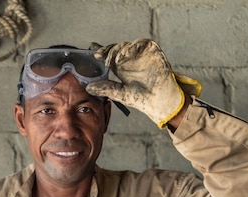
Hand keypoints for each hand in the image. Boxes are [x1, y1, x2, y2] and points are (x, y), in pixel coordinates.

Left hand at [86, 39, 200, 127]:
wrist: (159, 101)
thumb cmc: (142, 99)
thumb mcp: (120, 94)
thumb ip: (106, 88)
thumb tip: (89, 88)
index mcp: (120, 68)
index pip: (108, 56)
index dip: (100, 52)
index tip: (92, 52)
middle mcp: (129, 59)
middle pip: (115, 49)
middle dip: (107, 51)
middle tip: (99, 55)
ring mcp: (140, 54)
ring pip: (127, 46)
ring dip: (118, 49)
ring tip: (112, 58)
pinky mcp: (152, 51)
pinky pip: (142, 44)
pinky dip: (132, 47)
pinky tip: (124, 54)